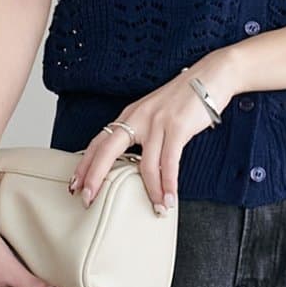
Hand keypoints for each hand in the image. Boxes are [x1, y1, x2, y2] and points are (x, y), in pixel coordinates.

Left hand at [67, 57, 236, 210]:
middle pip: (107, 151)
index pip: (99, 142)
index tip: (75, 184)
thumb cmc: (183, 99)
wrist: (210, 77)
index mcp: (130, 116)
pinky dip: (169, 185)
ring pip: (145, 165)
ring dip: (151, 192)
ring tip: (156, 209)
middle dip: (94, 176)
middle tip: (87, 199)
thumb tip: (134, 162)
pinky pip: (169, 163)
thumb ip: (141, 134)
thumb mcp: (154, 114)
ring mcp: (156, 123)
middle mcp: (138, 118)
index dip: (85, 164)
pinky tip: (169, 199)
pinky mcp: (176, 127)